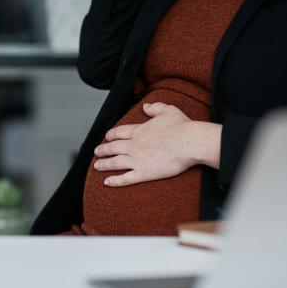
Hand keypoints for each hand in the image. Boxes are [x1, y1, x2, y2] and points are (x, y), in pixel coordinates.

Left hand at [93, 102, 221, 186]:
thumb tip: (145, 106)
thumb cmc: (182, 127)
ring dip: (104, 164)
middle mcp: (134, 145)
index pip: (119, 132)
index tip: (107, 137)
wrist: (190, 143)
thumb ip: (155, 107)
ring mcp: (137, 160)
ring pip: (115, 163)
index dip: (111, 135)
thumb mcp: (167, 110)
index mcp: (139, 130)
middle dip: (103, 149)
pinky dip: (115, 181)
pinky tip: (107, 182)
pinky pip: (125, 178)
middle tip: (97, 151)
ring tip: (97, 166)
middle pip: (113, 147)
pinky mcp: (144, 173)